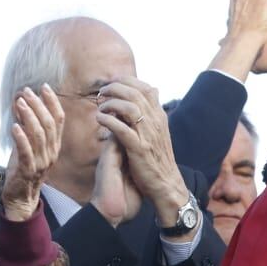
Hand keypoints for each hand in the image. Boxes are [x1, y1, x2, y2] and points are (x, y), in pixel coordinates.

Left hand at [2, 86, 63, 221]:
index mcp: (54, 145)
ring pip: (39, 136)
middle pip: (50, 124)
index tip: (44, 87)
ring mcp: (42, 162)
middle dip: (39, 105)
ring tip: (19, 102)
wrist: (21, 197)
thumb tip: (19, 102)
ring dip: (29, 117)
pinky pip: (27, 153)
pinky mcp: (28, 171)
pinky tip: (14, 126)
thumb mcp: (25, 144)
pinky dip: (21, 138)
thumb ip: (25, 125)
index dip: (52, 102)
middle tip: (27, 92)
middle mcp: (51, 152)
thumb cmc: (23, 169)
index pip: (59, 120)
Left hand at [95, 77, 191, 230]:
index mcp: (159, 116)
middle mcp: (155, 122)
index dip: (126, 81)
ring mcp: (148, 135)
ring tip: (101, 107)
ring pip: (129, 107)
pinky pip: (121, 128)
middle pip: (134, 93)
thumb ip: (153, 110)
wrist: (166, 184)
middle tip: (101, 94)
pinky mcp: (139, 148)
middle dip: (114, 89)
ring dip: (111, 103)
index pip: (145, 88)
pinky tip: (100, 119)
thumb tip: (154, 90)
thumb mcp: (160, 130)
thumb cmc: (158, 158)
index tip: (112, 83)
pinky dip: (108, 120)